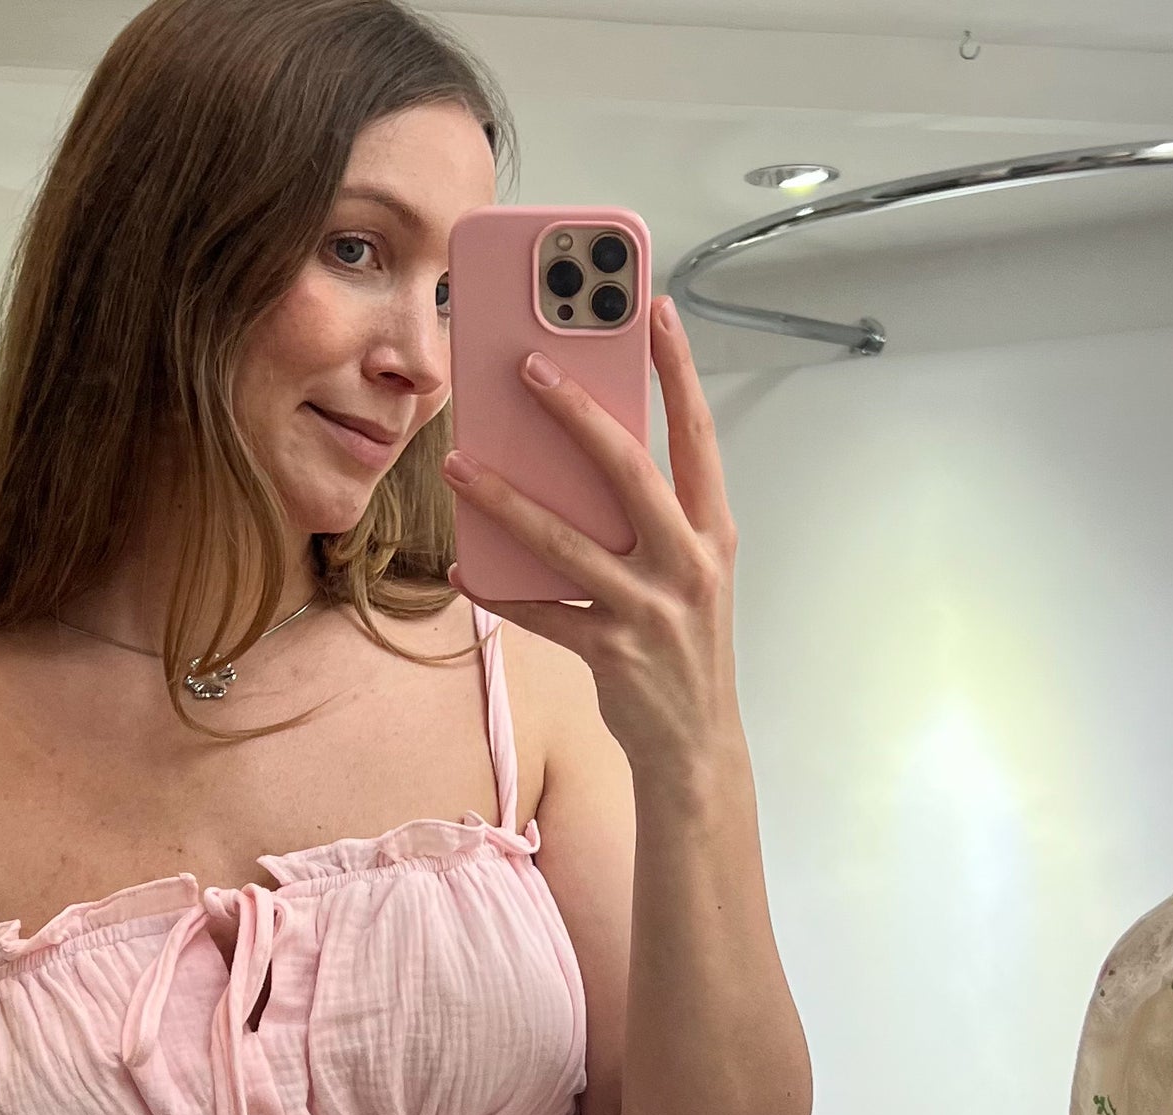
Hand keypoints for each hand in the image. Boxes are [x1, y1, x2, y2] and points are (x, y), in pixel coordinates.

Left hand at [441, 295, 741, 775]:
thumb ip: (651, 519)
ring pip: (566, 543)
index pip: (698, 436)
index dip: (679, 370)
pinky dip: (498, 593)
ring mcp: (649, 611)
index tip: (656, 309)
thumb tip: (583, 456)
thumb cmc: (685, 648)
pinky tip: (463, 569)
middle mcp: (687, 566)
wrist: (696, 747)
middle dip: (577, 415)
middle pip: (629, 473)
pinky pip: (540, 614)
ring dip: (507, 500)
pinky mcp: (611, 653)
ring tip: (461, 464)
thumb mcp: (688, 575)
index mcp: (711, 534)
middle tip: (527, 367)